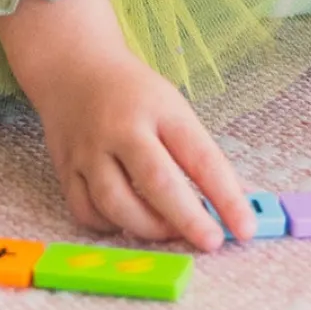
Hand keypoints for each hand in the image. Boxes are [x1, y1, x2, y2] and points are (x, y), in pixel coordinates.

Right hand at [0, 0, 251, 251]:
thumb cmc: (134, 94)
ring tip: (171, 233)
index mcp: (160, 109)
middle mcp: (122, 128)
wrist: (73, 68)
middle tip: (212, 242)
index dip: (226, 195)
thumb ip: (202, 157)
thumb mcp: (174, 110)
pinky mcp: (65, 168)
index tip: (245, 226)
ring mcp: (89, 150)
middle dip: (188, 218)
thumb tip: (241, 202)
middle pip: (156, 181)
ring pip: (116, 203)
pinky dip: (110, 226)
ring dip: (149, 229)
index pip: (200, 156)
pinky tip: (128, 221)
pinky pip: (86, 211)